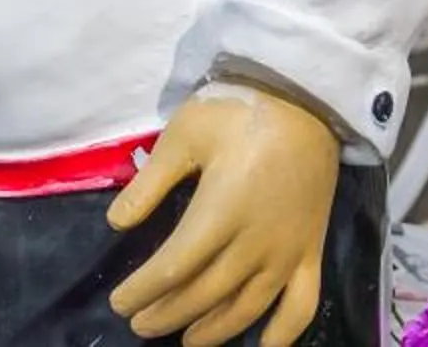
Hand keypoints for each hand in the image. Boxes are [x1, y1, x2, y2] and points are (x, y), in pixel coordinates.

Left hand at [108, 85, 341, 346]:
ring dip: (215, 329)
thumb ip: (149, 184)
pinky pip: (302, 304)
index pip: (175, 267)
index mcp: (220, 212)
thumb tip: (116, 223)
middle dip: (168, 313)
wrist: (304, 104)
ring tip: (186, 340)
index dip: (144, 290)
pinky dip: (284, 334)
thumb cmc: (236, 114)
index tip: (118, 302)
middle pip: (206, 293)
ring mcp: (288, 251)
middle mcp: (256, 242)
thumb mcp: (182, 136)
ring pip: (248, 307)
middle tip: (139, 324)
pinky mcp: (311, 252)